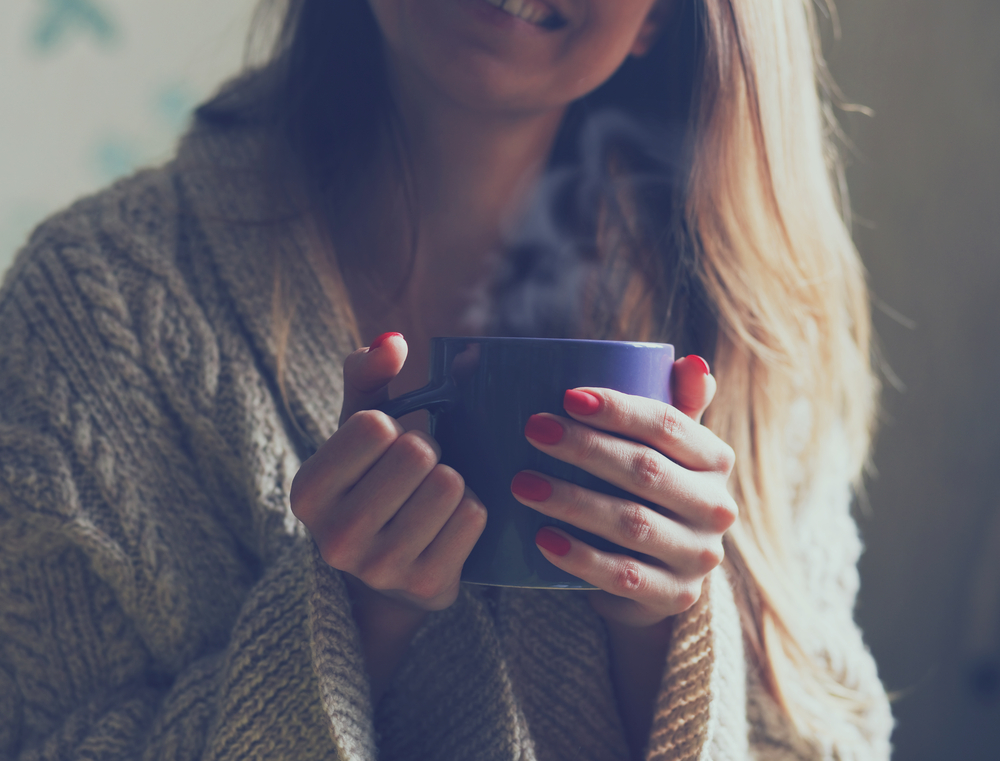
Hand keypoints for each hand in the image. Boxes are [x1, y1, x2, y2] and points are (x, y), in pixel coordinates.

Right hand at [290, 333, 486, 612]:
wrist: (383, 581)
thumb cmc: (371, 485)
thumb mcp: (355, 431)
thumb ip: (367, 375)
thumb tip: (393, 340)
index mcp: (308, 492)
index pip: (374, 426)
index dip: (393, 428)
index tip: (384, 451)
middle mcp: (335, 537)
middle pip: (417, 453)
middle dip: (427, 453)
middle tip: (415, 477)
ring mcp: (381, 567)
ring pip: (449, 484)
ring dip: (452, 482)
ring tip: (431, 500)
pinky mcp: (426, 585)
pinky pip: (473, 516)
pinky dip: (471, 510)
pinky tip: (448, 525)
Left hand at [510, 355, 736, 627]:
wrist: (658, 578)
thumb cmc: (652, 493)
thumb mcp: (667, 450)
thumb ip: (676, 405)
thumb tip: (690, 362)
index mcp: (716, 460)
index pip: (668, 425)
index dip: (618, 409)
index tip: (566, 396)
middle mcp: (717, 508)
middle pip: (644, 470)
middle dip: (584, 447)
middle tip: (532, 429)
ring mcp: (698, 557)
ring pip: (631, 523)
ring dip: (572, 500)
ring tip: (521, 483)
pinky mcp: (675, 596)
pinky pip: (622, 576)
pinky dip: (580, 557)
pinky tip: (543, 539)